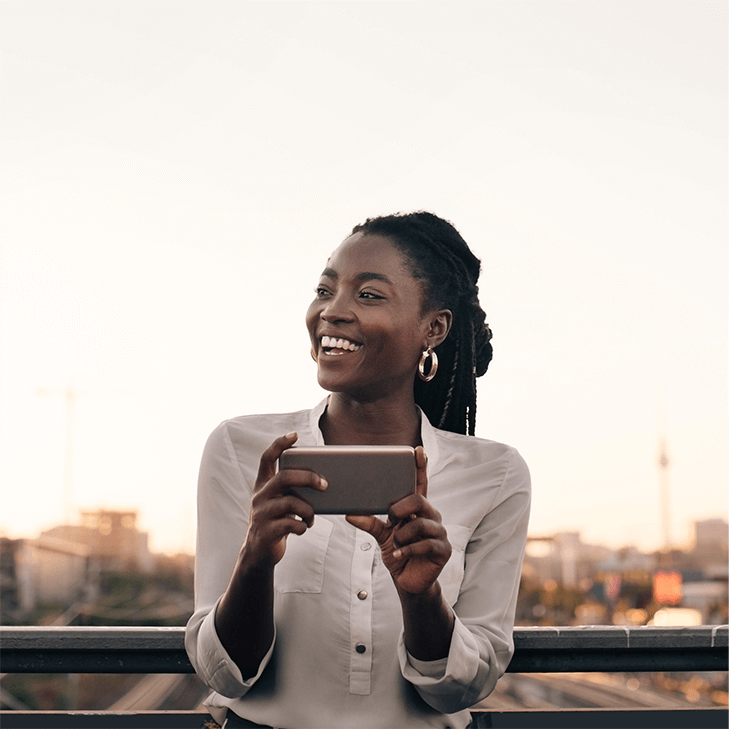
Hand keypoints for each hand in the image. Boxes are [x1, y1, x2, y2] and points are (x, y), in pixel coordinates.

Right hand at [242, 432, 327, 568]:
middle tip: (325, 484)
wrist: (259, 552)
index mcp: (263, 485)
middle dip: (308, 477)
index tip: (294, 435)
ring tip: (312, 517)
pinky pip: (291, 524)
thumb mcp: (280, 501)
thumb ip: (292, 489)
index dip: (279, 444)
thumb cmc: (276, 521)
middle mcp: (260, 496)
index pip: (267, 458)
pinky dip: (303, 525)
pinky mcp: (267, 532)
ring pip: (290, 502)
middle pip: (284, 476)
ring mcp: (261, 514)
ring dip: (309, 509)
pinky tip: (303, 527)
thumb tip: (323, 479)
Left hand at [346, 446, 451, 595]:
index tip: (417, 450)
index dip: (420, 467)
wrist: (408, 581)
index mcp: (417, 509)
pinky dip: (408, 550)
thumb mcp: (382, 535)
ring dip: (403, 536)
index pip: (420, 483)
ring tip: (397, 545)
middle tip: (390, 520)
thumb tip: (349, 513)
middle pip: (418, 500)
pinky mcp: (443, 549)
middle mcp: (431, 516)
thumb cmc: (399, 553)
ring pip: (420, 524)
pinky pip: (425, 544)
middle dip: (400, 508)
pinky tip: (400, 555)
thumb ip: (370, 522)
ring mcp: (439, 532)